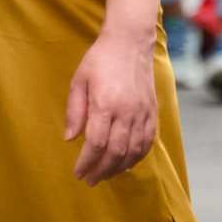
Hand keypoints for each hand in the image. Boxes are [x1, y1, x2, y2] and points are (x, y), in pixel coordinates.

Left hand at [64, 29, 157, 185]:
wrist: (130, 41)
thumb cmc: (100, 59)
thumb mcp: (79, 80)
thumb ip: (74, 111)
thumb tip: (69, 139)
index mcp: (105, 103)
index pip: (96, 143)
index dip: (86, 162)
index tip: (78, 172)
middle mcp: (127, 111)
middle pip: (115, 152)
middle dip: (101, 170)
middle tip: (90, 180)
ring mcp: (142, 112)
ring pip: (133, 150)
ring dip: (119, 168)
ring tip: (106, 175)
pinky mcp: (152, 111)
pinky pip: (148, 141)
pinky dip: (138, 156)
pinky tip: (127, 163)